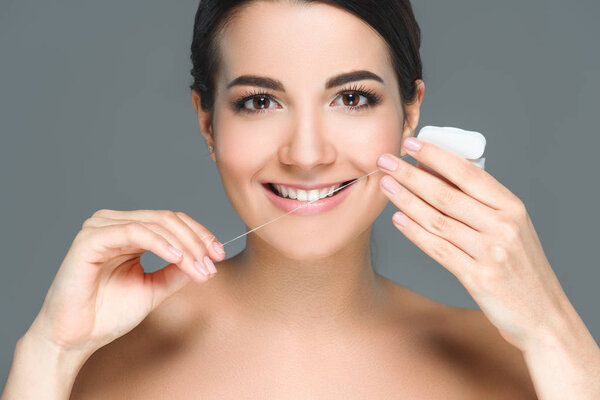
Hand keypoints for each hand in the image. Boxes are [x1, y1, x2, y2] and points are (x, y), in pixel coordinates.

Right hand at [28, 209, 224, 354]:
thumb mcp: (154, 288)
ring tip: (199, 268)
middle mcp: (114, 224)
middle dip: (196, 240)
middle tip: (212, 263)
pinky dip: (161, 243)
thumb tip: (206, 259)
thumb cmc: (108, 314)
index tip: (219, 255)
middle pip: (167, 218)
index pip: (171, 221)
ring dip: (184, 246)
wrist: (75, 338)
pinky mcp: (90, 239)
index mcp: (128, 231)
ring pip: (155, 223)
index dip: (199, 234)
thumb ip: (177, 270)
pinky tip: (177, 257)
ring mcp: (101, 228)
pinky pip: (135, 232)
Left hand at [377, 137, 571, 350]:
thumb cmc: (521, 267)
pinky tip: (397, 219)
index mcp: (512, 208)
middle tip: (386, 160)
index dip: (436, 156)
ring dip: (406, 200)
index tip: (410, 143)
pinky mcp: (479, 278)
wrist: (544, 315)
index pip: (468, 173)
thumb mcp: (512, 228)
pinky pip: (438, 249)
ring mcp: (492, 253)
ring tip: (386, 186)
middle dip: (411, 174)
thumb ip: (482, 205)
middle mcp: (504, 226)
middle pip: (447, 194)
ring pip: (438, 220)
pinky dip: (415, 233)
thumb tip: (437, 174)